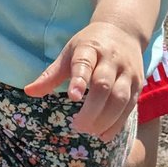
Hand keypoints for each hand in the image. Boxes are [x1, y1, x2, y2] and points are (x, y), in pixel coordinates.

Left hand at [24, 22, 143, 138]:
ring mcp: (128, 72)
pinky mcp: (138, 85)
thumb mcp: (69, 52)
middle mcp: (111, 59)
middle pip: (104, 86)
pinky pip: (130, 107)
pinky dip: (118, 124)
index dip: (79, 80)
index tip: (72, 97)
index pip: (84, 63)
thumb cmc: (90, 45)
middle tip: (77, 125)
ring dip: (105, 119)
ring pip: (121, 99)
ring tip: (89, 131)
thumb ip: (51, 74)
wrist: (124, 31)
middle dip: (92, 109)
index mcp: (90, 48)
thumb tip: (29, 92)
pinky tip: (104, 135)